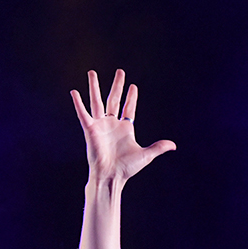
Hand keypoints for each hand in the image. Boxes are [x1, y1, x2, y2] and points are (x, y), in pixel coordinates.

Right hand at [70, 69, 175, 185]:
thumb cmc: (126, 168)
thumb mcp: (146, 155)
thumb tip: (173, 146)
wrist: (111, 176)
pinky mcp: (90, 129)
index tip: (133, 86)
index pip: (129, 108)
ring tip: (92, 72)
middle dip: (117, 85)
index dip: (131, 97)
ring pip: (97, 101)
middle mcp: (112, 124)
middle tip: (120, 71)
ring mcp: (100, 125)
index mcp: (125, 128)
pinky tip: (74, 92)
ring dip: (94, 87)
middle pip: (114, 99)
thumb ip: (158, 147)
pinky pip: (83, 113)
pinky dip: (78, 103)